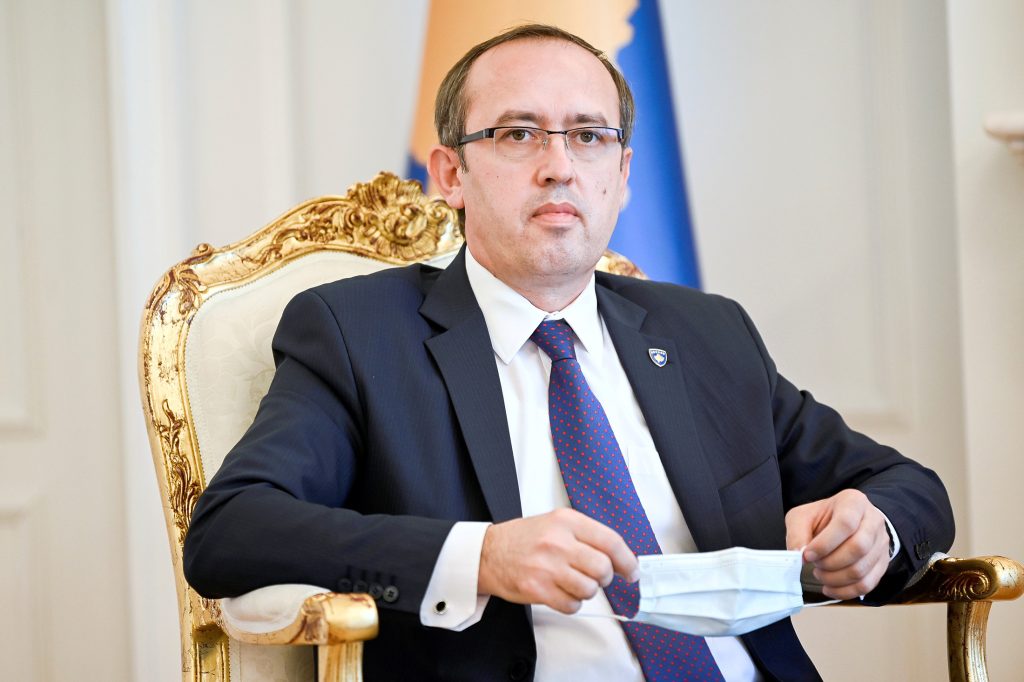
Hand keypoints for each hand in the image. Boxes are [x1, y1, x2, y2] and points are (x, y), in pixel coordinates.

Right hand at [478, 508, 638, 613]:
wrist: (488, 552)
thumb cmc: (523, 539)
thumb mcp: (555, 523)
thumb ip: (586, 536)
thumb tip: (619, 557)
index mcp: (566, 521)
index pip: (610, 541)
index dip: (627, 560)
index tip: (631, 571)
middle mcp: (557, 542)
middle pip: (603, 568)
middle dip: (604, 577)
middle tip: (595, 577)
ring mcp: (547, 566)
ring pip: (589, 589)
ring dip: (585, 591)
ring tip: (572, 583)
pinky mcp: (537, 589)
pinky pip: (571, 605)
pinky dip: (571, 603)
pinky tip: (559, 592)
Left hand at [785, 489, 889, 599]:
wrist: (844, 523)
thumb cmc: (822, 518)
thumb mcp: (802, 517)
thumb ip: (797, 533)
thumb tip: (798, 554)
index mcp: (854, 502)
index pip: (845, 523)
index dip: (824, 544)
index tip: (807, 555)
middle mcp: (873, 520)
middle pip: (858, 548)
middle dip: (830, 563)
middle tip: (814, 565)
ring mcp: (881, 542)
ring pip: (862, 569)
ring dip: (835, 578)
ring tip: (820, 574)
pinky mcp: (882, 563)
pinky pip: (867, 584)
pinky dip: (845, 591)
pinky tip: (829, 588)